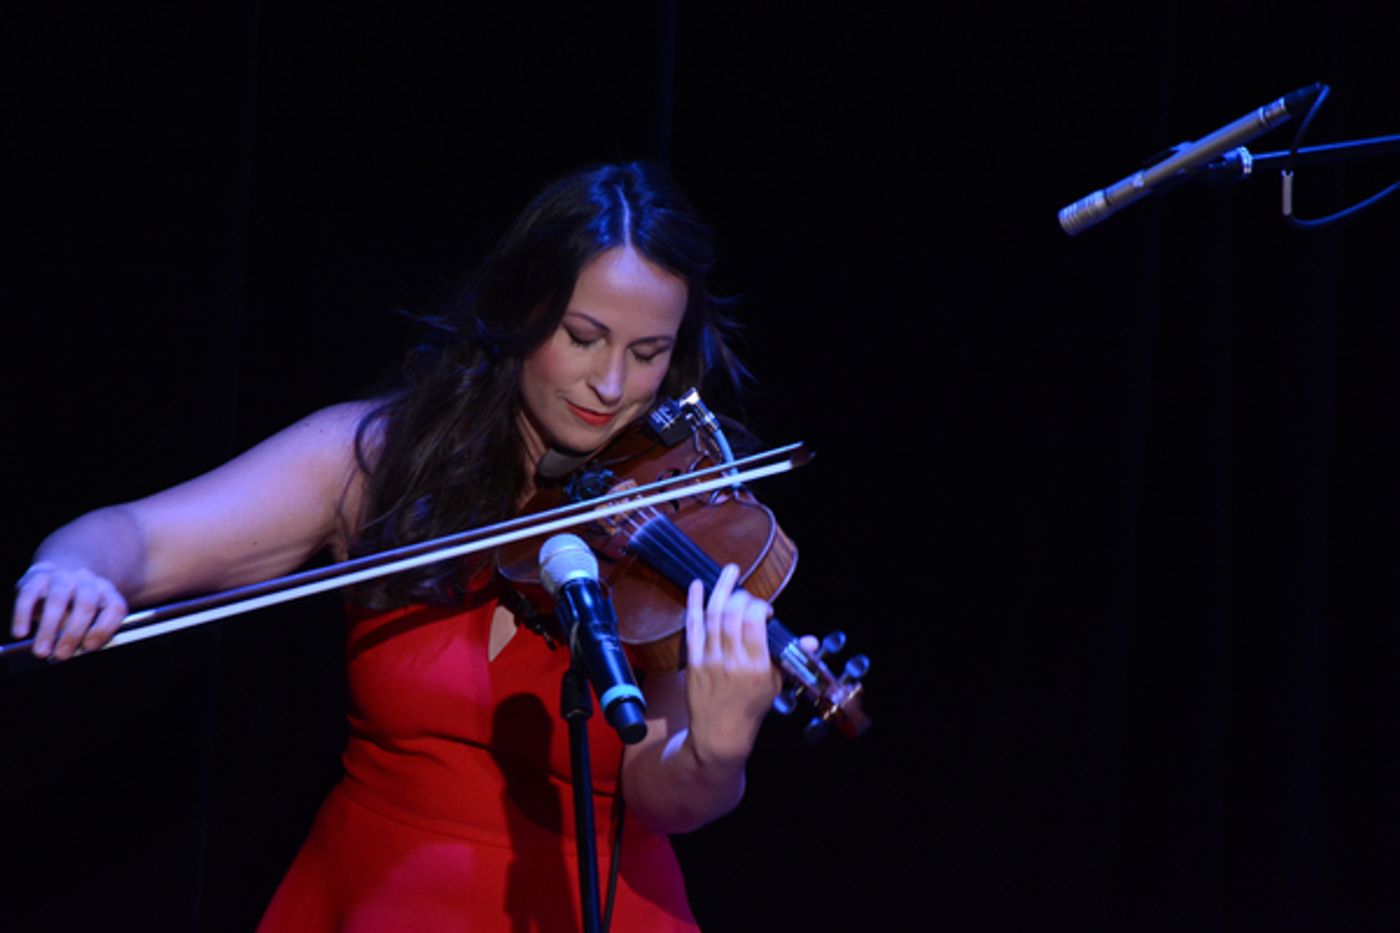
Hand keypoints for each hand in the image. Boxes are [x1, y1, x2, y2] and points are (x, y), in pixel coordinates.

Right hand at [12, 562, 127, 659]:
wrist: (54, 578)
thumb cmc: (74, 607)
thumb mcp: (88, 618)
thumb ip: (88, 633)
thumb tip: (78, 650)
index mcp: (107, 592)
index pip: (115, 608)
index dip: (104, 630)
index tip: (89, 647)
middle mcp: (88, 581)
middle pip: (86, 605)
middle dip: (73, 633)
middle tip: (62, 655)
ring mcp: (62, 576)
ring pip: (58, 599)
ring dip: (48, 629)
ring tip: (42, 650)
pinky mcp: (37, 576)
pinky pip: (28, 595)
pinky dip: (23, 616)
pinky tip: (21, 633)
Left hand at [683, 563, 781, 767]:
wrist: (720, 734)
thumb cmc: (751, 707)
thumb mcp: (776, 684)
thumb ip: (790, 658)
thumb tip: (811, 641)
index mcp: (757, 666)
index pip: (755, 622)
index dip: (760, 607)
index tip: (765, 610)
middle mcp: (732, 661)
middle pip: (733, 614)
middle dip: (741, 596)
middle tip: (747, 594)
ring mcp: (710, 660)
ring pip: (713, 616)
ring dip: (720, 589)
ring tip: (729, 572)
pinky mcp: (693, 662)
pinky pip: (692, 627)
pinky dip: (694, 604)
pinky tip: (697, 585)